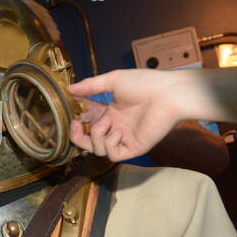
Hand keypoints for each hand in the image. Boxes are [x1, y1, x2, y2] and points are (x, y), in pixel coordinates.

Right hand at [68, 69, 183, 160]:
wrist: (167, 93)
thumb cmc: (144, 84)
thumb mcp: (112, 81)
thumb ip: (90, 86)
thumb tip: (69, 88)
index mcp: (110, 112)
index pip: (87, 121)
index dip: (77, 119)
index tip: (71, 111)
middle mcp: (115, 127)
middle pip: (88, 141)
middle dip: (78, 136)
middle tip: (76, 125)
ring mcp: (124, 138)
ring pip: (98, 150)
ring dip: (97, 135)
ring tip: (107, 121)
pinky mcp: (134, 147)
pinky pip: (113, 155)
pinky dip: (110, 144)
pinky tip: (117, 131)